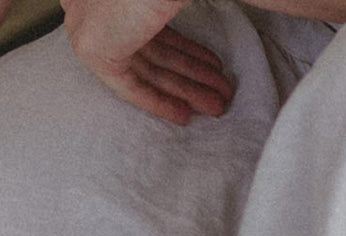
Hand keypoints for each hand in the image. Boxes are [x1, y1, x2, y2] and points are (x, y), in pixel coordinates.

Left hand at [62, 0, 234, 123]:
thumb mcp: (177, 3)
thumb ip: (177, 11)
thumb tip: (253, 6)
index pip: (156, 30)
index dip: (189, 51)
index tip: (215, 66)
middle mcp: (103, 6)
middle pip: (154, 50)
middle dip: (191, 75)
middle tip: (223, 93)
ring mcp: (93, 26)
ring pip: (146, 67)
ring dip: (184, 89)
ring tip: (218, 105)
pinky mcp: (92, 48)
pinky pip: (126, 83)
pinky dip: (156, 100)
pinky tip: (184, 114)